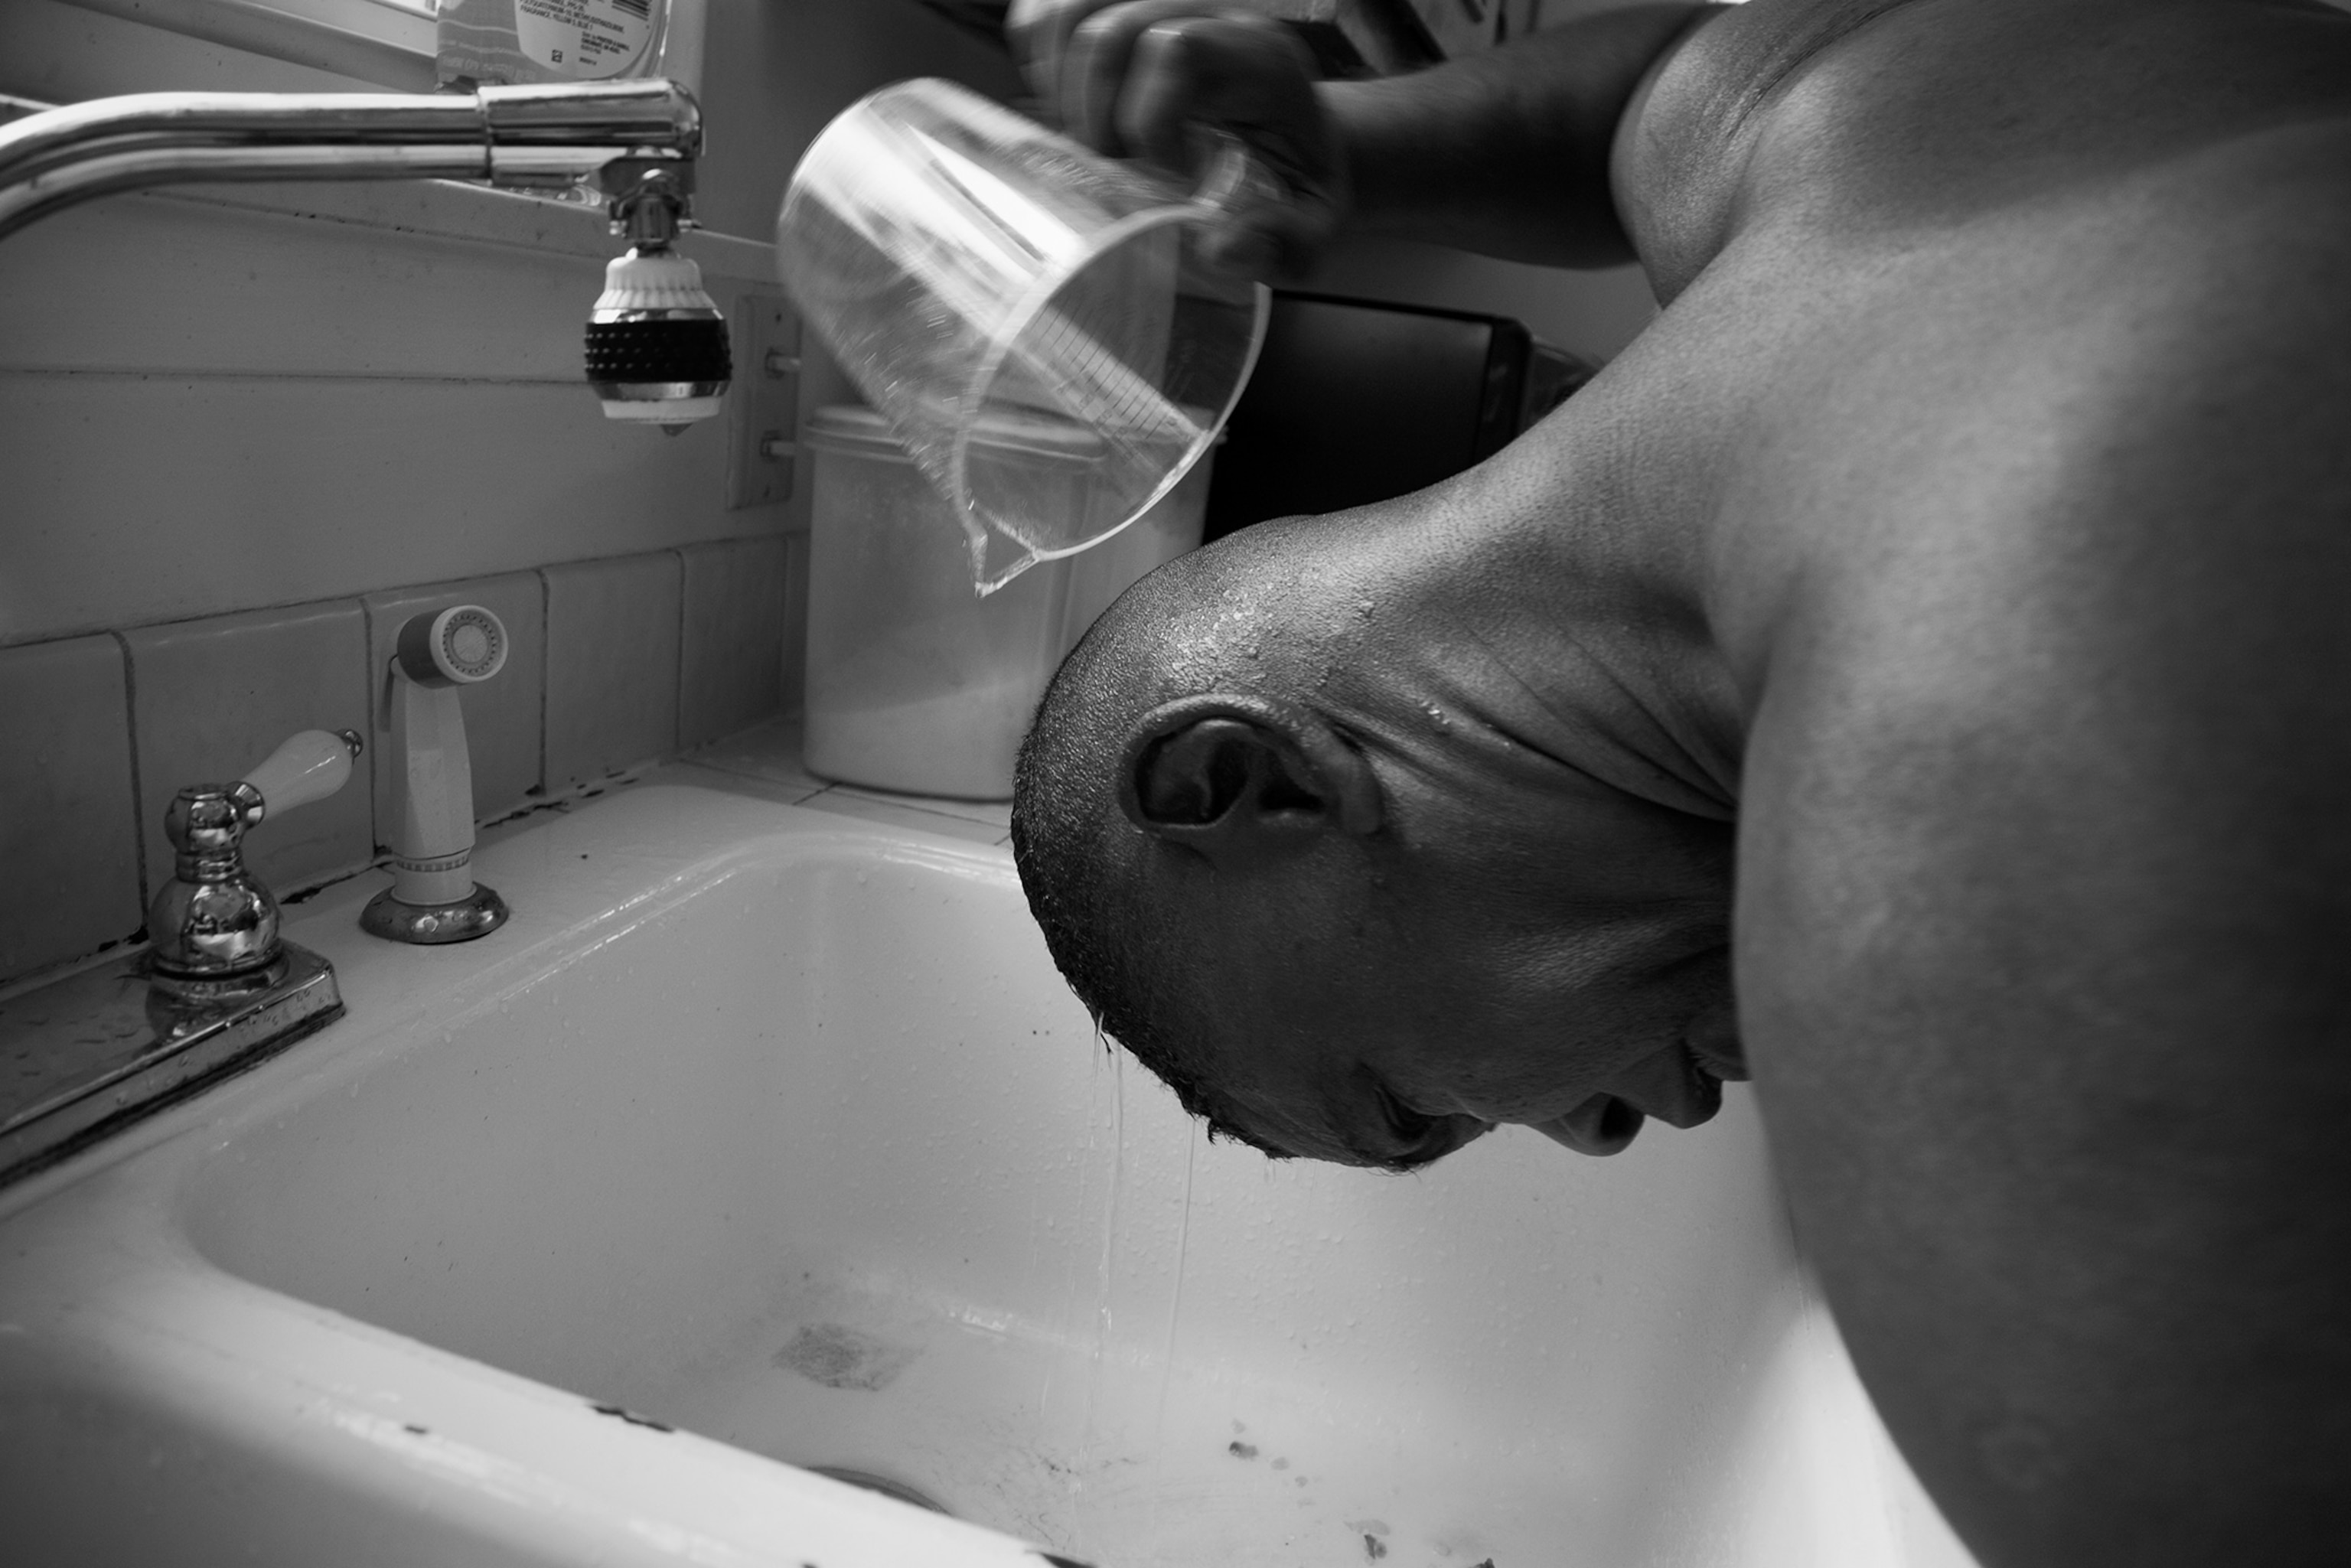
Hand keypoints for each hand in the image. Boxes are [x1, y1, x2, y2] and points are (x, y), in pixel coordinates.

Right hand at [1005, 1, 1346, 279]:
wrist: (1297, 134)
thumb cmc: (1296, 182)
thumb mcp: (1313, 227)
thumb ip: (1282, 243)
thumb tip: (1220, 248)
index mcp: (1260, 57)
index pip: (1179, 51)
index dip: (1149, 120)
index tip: (1168, 178)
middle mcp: (1211, 11)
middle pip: (1114, 29)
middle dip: (1094, 115)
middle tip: (1115, 169)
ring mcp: (1162, 3)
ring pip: (1073, 10)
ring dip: (1059, 85)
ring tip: (1087, 137)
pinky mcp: (1124, 6)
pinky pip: (1051, 10)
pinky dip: (1039, 58)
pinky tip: (1069, 105)